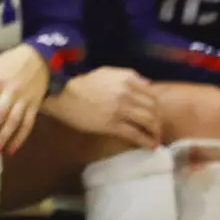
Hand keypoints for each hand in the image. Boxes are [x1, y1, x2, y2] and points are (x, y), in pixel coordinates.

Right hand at [44, 66, 160, 148]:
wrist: (62, 94)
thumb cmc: (82, 83)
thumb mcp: (106, 72)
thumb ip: (128, 75)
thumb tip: (148, 84)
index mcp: (126, 79)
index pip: (152, 95)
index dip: (157, 107)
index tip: (156, 114)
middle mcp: (127, 93)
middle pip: (153, 109)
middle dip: (158, 121)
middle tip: (156, 129)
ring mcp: (120, 109)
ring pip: (148, 122)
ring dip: (155, 132)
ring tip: (154, 138)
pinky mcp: (113, 124)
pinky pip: (136, 134)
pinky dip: (146, 142)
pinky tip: (150, 147)